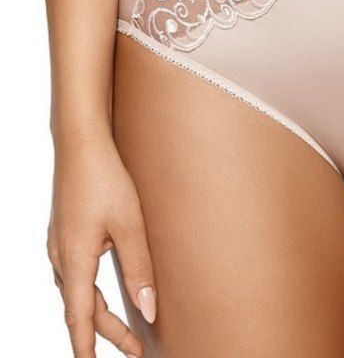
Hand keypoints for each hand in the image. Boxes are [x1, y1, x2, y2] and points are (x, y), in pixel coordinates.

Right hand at [47, 133, 155, 356]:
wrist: (80, 142)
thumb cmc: (105, 178)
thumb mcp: (130, 225)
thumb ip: (139, 269)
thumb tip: (149, 310)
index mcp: (74, 261)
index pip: (80, 319)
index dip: (90, 347)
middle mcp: (61, 257)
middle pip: (82, 308)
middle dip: (107, 333)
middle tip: (136, 350)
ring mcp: (59, 244)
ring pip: (76, 291)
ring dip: (97, 313)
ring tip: (122, 328)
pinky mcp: (64, 231)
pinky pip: (74, 273)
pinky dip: (89, 291)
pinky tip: (99, 289)